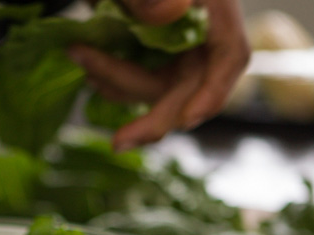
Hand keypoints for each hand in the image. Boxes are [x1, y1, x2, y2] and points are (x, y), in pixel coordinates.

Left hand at [68, 0, 249, 150]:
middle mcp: (202, 35)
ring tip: (83, 59)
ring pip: (159, 92)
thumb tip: (167, 16)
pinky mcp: (156, 58)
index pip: (230, 56)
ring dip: (120, 87)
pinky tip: (91, 67)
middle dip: (153, 118)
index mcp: (214, 10)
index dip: (212, 93)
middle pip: (190, 88)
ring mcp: (179, 50)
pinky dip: (114, 83)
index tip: (189, 120)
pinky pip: (140, 86)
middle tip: (119, 142)